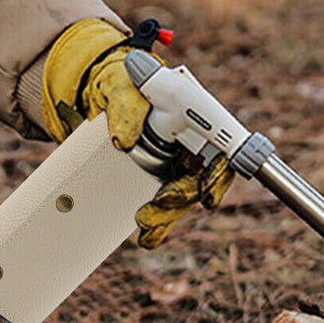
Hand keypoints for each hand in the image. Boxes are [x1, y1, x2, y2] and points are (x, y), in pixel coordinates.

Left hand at [41, 18, 234, 246]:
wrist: (102, 98)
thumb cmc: (119, 85)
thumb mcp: (118, 86)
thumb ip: (124, 106)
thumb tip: (123, 142)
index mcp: (194, 117)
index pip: (221, 149)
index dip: (219, 174)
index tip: (206, 192)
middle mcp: (193, 143)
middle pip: (204, 179)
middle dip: (184, 197)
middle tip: (160, 202)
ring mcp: (178, 163)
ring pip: (185, 197)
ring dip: (168, 214)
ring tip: (145, 222)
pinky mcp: (161, 179)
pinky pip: (167, 206)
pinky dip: (158, 225)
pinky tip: (146, 237)